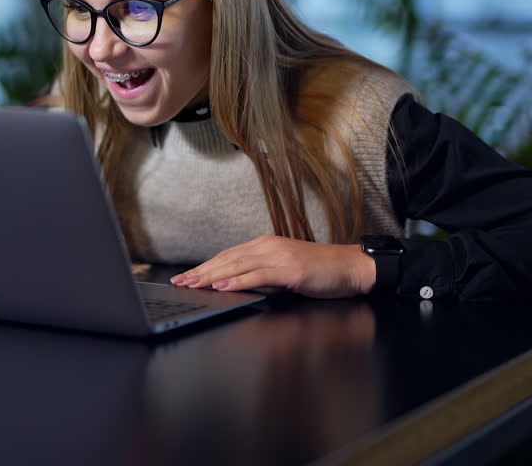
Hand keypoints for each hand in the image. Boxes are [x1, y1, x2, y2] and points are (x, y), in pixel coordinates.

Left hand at [169, 235, 375, 298]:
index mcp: (265, 245)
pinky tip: (223, 286)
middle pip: (227, 259)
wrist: (351, 267)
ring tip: (193, 284)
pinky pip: (258, 276)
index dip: (205, 266)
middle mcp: (268, 247)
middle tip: (180, 282)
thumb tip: (235, 282)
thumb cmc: (321, 271)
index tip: (186, 276)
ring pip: (237, 265)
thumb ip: (261, 273)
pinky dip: (238, 280)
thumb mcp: (285, 269)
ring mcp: (279, 257)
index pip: (227, 255)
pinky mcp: (290, 271)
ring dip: (212, 276)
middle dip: (201, 272)